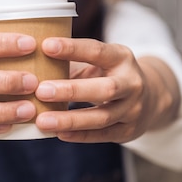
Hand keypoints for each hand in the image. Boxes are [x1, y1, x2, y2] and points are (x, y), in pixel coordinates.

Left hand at [34, 37, 178, 142]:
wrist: (150, 98)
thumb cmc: (109, 74)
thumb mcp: (98, 61)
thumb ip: (71, 62)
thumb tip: (31, 61)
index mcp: (121, 57)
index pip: (97, 51)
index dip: (72, 48)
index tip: (46, 46)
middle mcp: (132, 83)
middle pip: (105, 88)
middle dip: (72, 90)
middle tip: (41, 90)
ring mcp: (133, 109)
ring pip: (102, 117)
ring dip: (71, 119)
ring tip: (43, 120)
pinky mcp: (128, 131)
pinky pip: (102, 135)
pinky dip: (80, 135)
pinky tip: (58, 133)